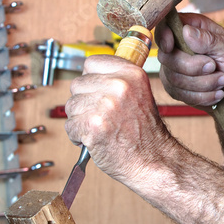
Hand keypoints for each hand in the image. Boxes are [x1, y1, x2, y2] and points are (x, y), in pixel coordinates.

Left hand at [64, 54, 174, 185]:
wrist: (153, 161)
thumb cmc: (145, 133)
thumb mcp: (139, 94)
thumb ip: (117, 79)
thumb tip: (90, 71)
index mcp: (131, 74)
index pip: (91, 62)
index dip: (91, 80)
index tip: (98, 92)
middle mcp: (120, 86)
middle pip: (77, 84)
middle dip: (84, 102)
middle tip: (102, 116)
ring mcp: (106, 105)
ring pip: (71, 105)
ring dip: (80, 120)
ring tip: (101, 128)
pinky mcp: (93, 126)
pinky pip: (70, 125)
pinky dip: (78, 136)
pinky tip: (95, 139)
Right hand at [155, 13, 223, 108]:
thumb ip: (209, 39)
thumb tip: (187, 31)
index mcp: (191, 28)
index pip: (165, 26)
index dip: (163, 36)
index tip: (170, 46)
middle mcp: (178, 47)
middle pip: (166, 57)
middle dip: (192, 67)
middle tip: (214, 67)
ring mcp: (173, 68)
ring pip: (173, 78)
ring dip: (202, 83)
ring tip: (222, 80)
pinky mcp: (175, 88)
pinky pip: (179, 94)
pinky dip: (201, 96)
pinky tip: (216, 93)